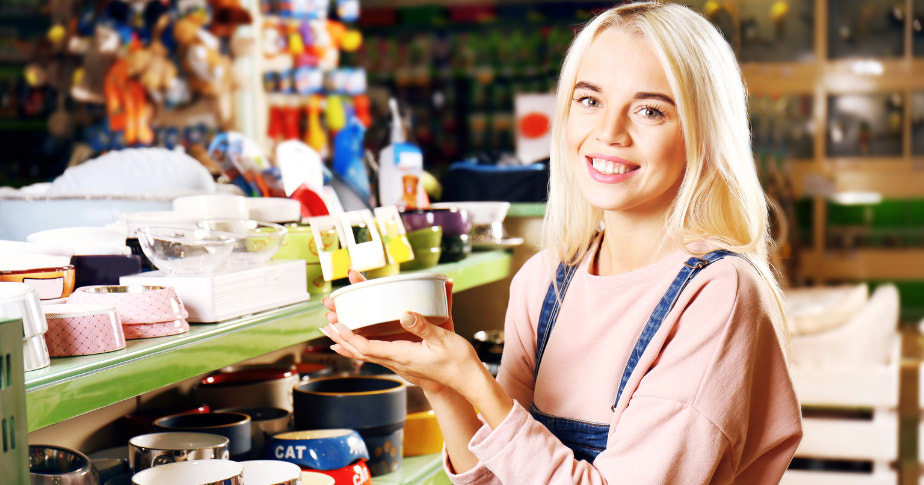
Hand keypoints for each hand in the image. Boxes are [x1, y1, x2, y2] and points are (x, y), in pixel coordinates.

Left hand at [321, 270, 480, 396]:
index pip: (367, 347)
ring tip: (332, 329)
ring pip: (365, 352)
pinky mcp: (403, 360)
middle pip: (360, 350)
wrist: (466, 381)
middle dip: (340, 336)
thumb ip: (423, 326)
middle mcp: (396, 361)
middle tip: (324, 322)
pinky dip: (359, 346)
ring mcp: (398, 362)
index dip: (349, 336)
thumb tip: (404, 314)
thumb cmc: (457, 362)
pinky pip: (375, 353)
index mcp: (402, 356)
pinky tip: (354, 343)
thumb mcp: (442, 339)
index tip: (336, 324)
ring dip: (347, 341)